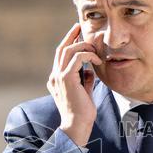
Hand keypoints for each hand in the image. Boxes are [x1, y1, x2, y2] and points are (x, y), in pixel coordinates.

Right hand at [49, 23, 101, 147]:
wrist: (77, 125)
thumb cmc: (82, 113)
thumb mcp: (84, 92)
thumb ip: (84, 81)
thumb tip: (90, 72)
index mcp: (56, 79)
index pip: (60, 55)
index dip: (68, 42)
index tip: (76, 32)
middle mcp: (54, 76)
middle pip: (61, 49)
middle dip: (71, 35)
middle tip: (80, 27)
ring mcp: (58, 77)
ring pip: (68, 50)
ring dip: (83, 46)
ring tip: (95, 51)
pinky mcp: (66, 78)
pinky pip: (77, 58)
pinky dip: (88, 55)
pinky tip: (98, 61)